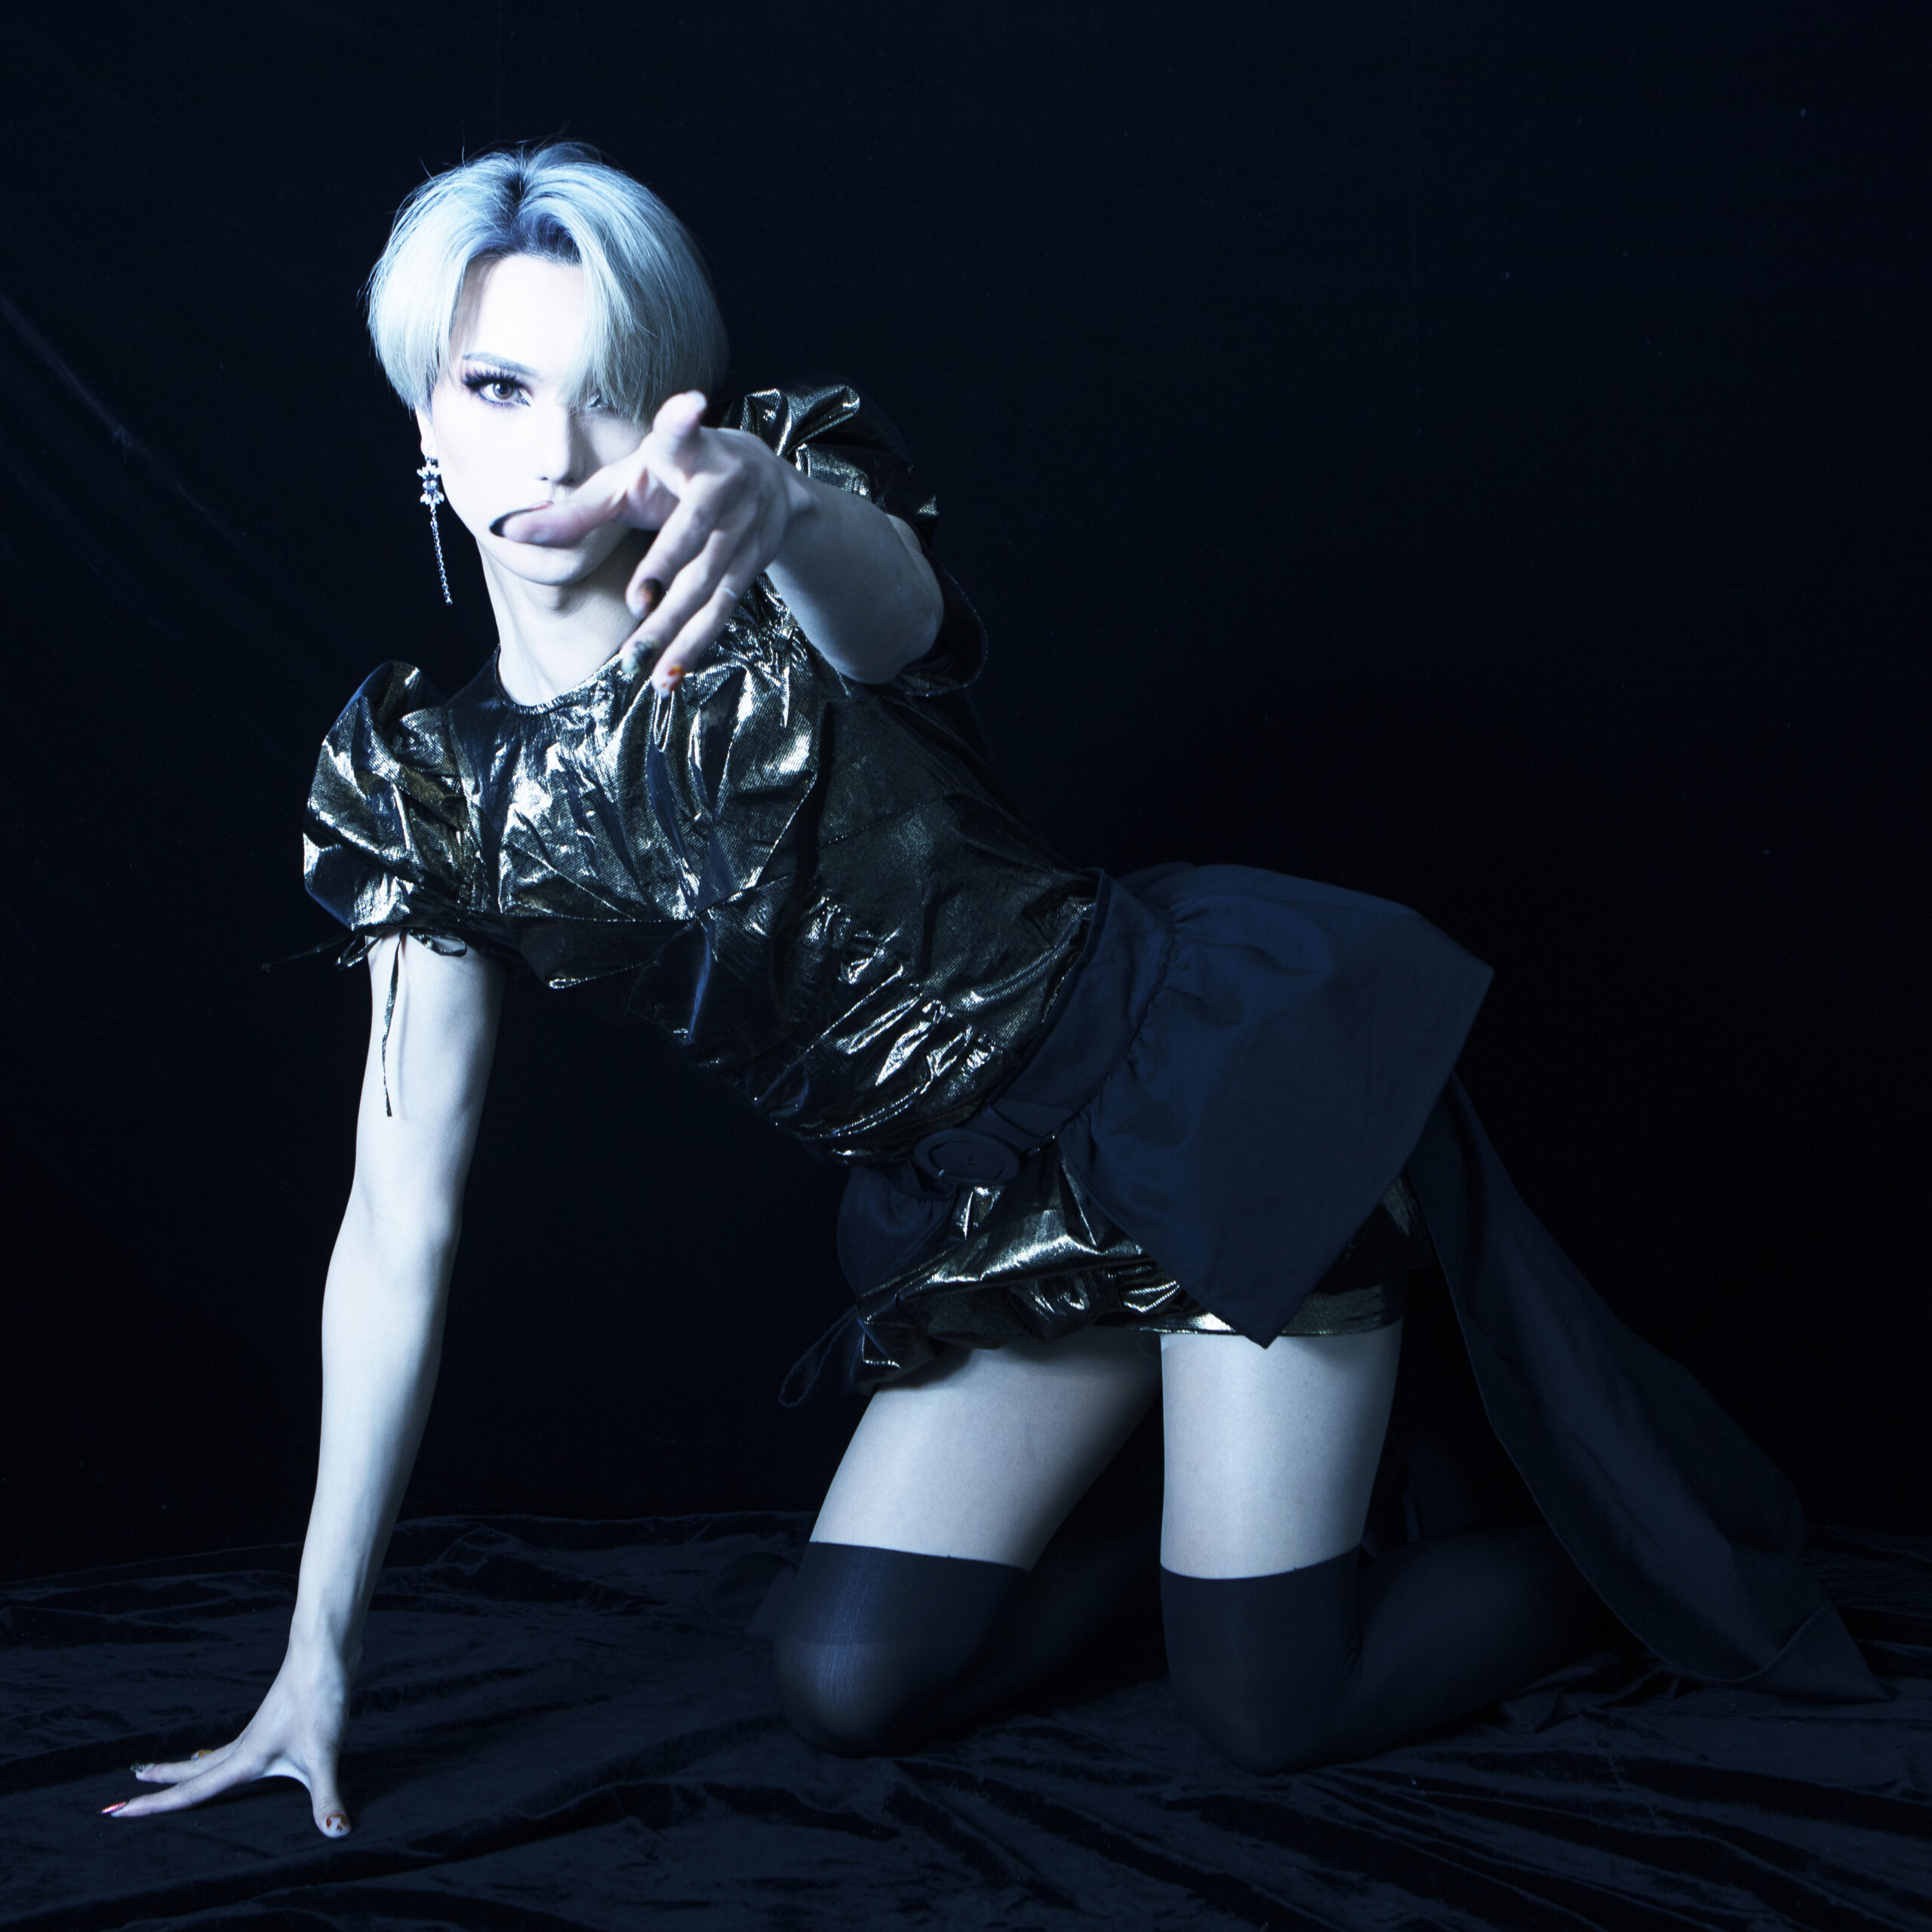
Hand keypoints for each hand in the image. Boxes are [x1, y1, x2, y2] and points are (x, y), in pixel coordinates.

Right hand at [102, 1645, 353, 1837]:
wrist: (325, 1650)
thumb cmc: (320, 1698)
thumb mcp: (324, 1754)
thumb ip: (327, 1798)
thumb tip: (337, 1834)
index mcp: (245, 1758)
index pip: (191, 1791)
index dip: (154, 1805)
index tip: (118, 1811)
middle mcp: (244, 1745)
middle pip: (192, 1772)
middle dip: (159, 1787)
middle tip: (124, 1797)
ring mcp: (258, 1730)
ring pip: (210, 1756)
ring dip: (183, 1768)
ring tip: (159, 1771)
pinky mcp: (274, 1718)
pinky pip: (233, 1745)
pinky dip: (214, 1755)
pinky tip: (226, 1754)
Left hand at [493, 390, 813, 693]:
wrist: (766, 485)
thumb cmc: (674, 477)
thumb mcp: (628, 482)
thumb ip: (573, 510)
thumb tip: (503, 530)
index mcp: (687, 452)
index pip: (681, 435)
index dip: (684, 421)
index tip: (691, 406)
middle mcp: (722, 487)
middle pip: (692, 534)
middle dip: (666, 567)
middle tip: (636, 604)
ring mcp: (744, 530)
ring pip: (708, 584)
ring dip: (676, 626)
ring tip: (639, 663)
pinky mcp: (752, 565)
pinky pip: (722, 612)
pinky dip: (695, 646)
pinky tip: (667, 677)